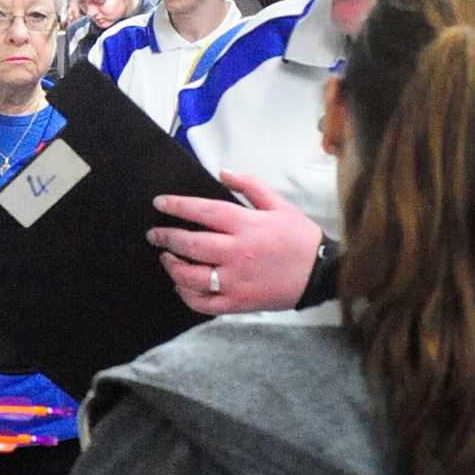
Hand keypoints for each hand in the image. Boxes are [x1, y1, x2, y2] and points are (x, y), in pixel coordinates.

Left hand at [148, 172, 321, 314]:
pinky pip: (203, 303)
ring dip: (172, 266)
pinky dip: (186, 295)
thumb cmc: (299, 238)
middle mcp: (238, 253)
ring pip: (191, 277)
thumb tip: (223, 171)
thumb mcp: (279, 204)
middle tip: (154, 234)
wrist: (321, 275)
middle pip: (191, 245)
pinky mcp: (238, 303)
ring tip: (165, 257)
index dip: (177, 206)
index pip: (203, 212)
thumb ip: (249, 186)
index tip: (159, 203)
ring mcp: (236, 281)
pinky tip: (181, 285)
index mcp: (247, 226)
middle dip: (166, 238)